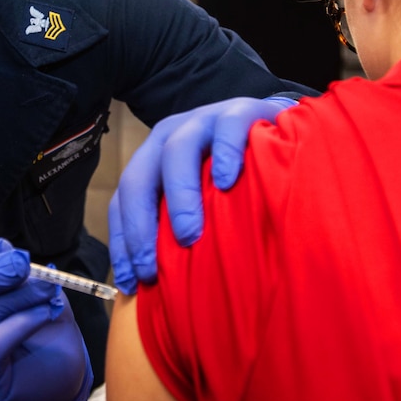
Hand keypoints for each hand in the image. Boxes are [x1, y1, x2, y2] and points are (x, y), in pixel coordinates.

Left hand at [108, 95, 296, 294]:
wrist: (277, 131)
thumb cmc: (237, 180)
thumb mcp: (203, 205)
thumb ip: (179, 231)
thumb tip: (159, 288)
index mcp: (153, 162)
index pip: (123, 200)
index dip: (122, 241)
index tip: (131, 282)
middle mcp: (170, 138)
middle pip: (139, 177)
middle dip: (140, 226)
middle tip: (153, 268)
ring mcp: (203, 121)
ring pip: (177, 150)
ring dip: (179, 195)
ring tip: (189, 234)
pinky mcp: (239, 111)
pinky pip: (226, 128)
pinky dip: (224, 153)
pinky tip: (227, 181)